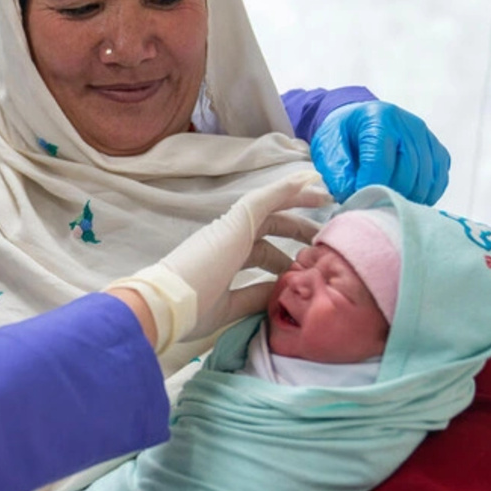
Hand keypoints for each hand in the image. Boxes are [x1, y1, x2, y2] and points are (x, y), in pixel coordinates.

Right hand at [106, 171, 329, 352]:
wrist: (165, 303)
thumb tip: (278, 289)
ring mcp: (230, 229)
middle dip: (297, 228)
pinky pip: (264, 199)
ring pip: (270, 206)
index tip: (303, 261)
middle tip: (322, 236)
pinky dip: (285, 188)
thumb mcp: (230, 307)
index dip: (283, 254)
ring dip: (297, 199)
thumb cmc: (189, 310)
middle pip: (269, 226)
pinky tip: (306, 181)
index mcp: (225, 259)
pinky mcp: (234, 223)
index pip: (260, 250)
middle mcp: (227, 239)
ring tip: (325, 196)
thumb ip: (254, 296)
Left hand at [310, 101, 449, 204]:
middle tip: (371, 206)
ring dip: (407, 199)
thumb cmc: (342, 135)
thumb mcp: (328, 147)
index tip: (358, 201)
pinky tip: (405, 199)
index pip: (381, 161)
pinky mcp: (438, 151)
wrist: (358, 120)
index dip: (370, 186)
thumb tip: (351, 196)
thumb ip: (337, 172)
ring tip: (385, 204)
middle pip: (408, 172)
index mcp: (379, 120)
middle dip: (388, 195)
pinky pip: (439, 182)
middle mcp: (409, 126)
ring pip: (426, 181)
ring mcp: (427, 138)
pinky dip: (424, 197)